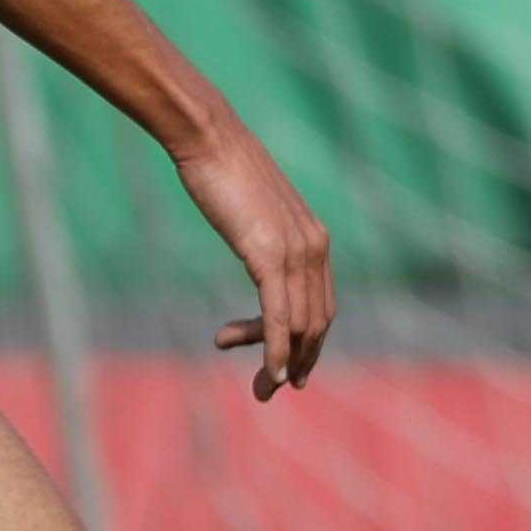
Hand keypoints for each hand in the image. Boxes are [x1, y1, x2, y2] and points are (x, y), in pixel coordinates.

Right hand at [178, 118, 335, 400]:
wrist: (209, 139)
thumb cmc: (223, 172)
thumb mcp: (253, 213)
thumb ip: (263, 238)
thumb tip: (256, 253)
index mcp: (316, 239)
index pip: (321, 305)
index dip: (308, 344)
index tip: (287, 370)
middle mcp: (316, 247)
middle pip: (318, 323)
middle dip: (299, 362)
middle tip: (269, 391)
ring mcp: (297, 252)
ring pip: (302, 326)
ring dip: (283, 365)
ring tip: (259, 387)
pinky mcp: (271, 255)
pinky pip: (281, 316)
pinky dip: (279, 351)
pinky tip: (270, 374)